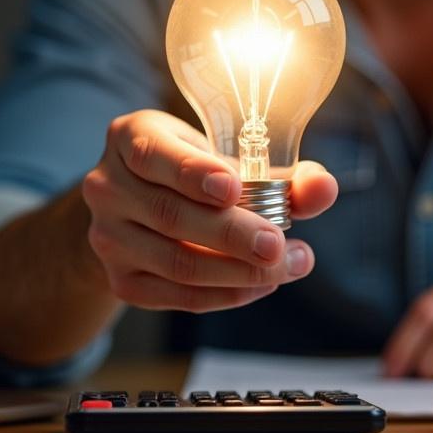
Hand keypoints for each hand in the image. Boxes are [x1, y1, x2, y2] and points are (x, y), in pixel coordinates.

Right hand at [81, 109, 336, 312]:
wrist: (142, 211)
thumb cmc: (197, 173)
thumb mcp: (231, 159)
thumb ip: (283, 174)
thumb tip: (324, 189)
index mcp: (132, 137)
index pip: (153, 154)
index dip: (193, 173)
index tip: (233, 188)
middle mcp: (108, 185)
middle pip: (171, 215)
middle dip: (232, 234)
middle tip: (278, 245)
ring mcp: (108, 236)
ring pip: (176, 262)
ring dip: (238, 271)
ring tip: (286, 266)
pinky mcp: (121, 279)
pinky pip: (176, 295)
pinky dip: (225, 294)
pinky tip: (260, 285)